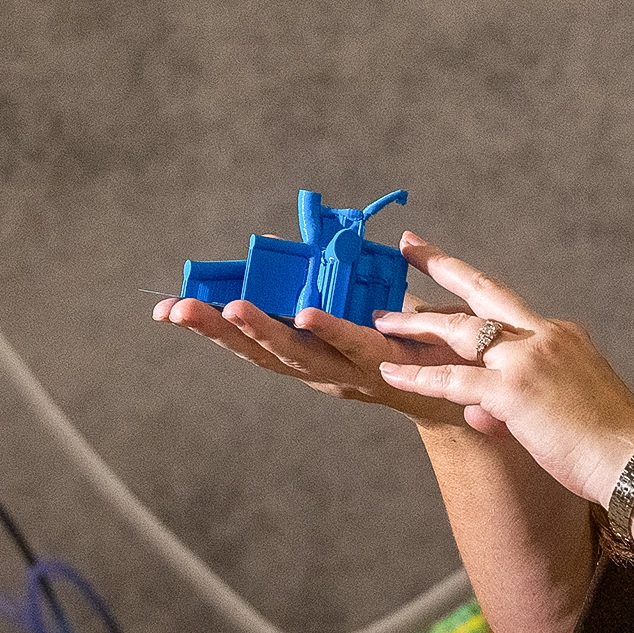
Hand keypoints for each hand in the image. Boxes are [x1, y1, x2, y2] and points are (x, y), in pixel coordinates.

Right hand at [152, 288, 475, 427]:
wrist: (469, 390)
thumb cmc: (413, 344)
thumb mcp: (357, 306)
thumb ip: (321, 282)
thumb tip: (277, 242)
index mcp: (309, 354)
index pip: (249, 340)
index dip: (209, 326)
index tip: (165, 309)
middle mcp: (321, 370)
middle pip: (258, 351)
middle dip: (215, 330)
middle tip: (176, 309)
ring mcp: (350, 371)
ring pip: (297, 354)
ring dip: (261, 331)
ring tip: (228, 309)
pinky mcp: (385, 362)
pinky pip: (351, 344)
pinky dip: (326, 330)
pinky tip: (304, 313)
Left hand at [375, 232, 633, 503]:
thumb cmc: (612, 444)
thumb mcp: (568, 408)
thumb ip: (520, 404)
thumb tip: (479, 410)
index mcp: (563, 335)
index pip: (509, 311)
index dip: (475, 297)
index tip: (457, 276)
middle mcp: (545, 335)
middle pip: (483, 290)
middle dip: (442, 265)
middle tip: (410, 245)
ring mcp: (528, 359)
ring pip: (460, 330)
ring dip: (417, 324)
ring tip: (383, 319)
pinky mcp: (513, 391)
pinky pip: (453, 380)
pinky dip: (419, 376)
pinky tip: (391, 374)